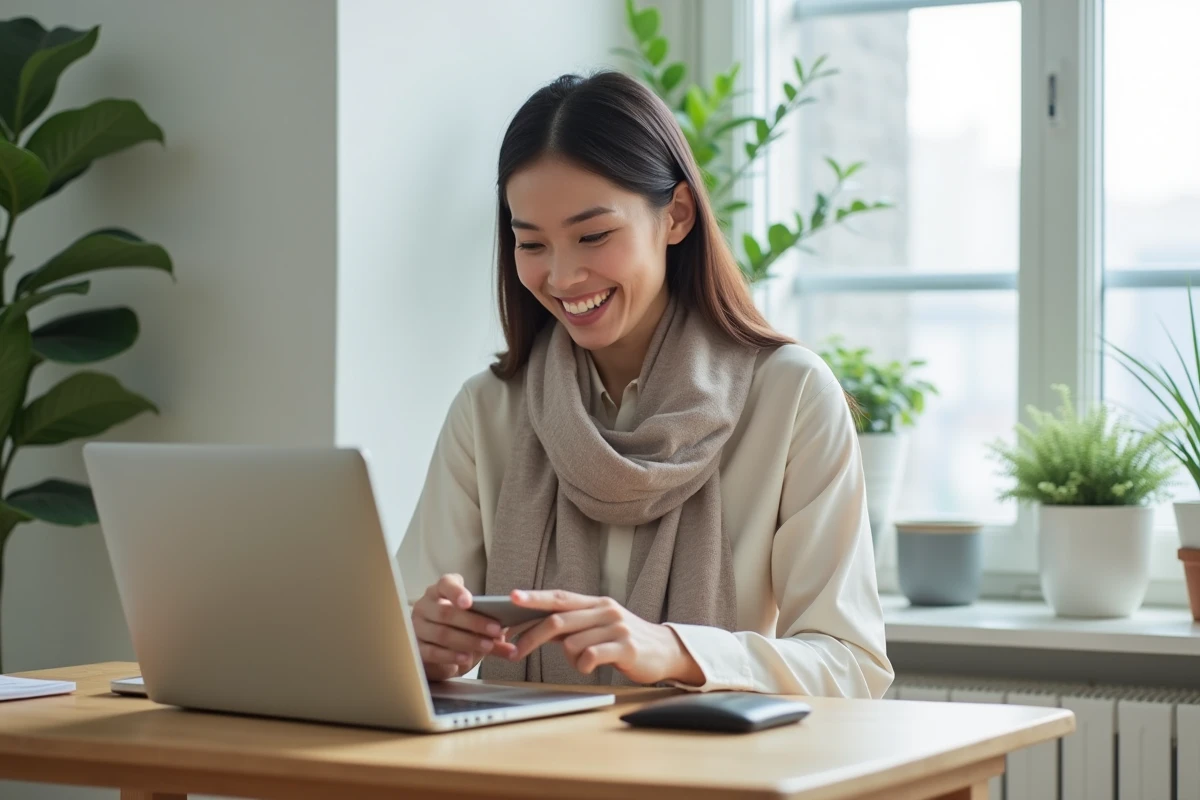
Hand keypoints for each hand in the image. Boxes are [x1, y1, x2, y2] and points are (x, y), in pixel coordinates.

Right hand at [411, 574, 518, 680]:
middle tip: (495, 631)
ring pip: (441, 633)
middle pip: (446, 612)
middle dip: (473, 622)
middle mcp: (425, 605)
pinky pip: (431, 651)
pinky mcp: (415, 647)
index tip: (469, 602)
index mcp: (440, 591)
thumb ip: (492, 634)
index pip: (445, 584)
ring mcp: (416, 626)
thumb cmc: (458, 629)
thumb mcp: (475, 626)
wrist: (435, 648)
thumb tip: (513, 649)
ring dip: (466, 641)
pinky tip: (465, 658)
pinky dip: (450, 655)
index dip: (457, 592)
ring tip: (486, 647)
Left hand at [507, 590, 704, 685]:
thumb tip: (536, 627)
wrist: (666, 651)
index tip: (512, 597)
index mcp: (595, 603)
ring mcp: (616, 628)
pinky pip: (590, 656)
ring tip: (582, 661)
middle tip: (515, 651)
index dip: (535, 597)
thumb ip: (571, 625)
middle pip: (558, 621)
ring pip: (571, 643)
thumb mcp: (597, 627)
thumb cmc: (625, 640)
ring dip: (567, 658)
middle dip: (531, 636)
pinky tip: (589, 667)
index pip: (560, 597)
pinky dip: (582, 666)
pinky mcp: (626, 647)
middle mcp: (605, 611)